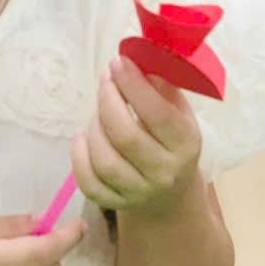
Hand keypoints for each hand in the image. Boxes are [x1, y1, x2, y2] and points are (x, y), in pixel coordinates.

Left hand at [71, 56, 202, 217]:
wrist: (171, 194)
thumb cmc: (172, 141)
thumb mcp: (179, 113)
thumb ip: (162, 88)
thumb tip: (138, 61)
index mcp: (185, 144)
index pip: (157, 114)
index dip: (133, 85)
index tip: (118, 62)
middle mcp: (165, 172)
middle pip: (126, 136)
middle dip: (108, 101)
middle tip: (105, 81)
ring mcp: (139, 192)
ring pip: (105, 160)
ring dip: (94, 127)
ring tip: (98, 111)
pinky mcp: (116, 204)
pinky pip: (89, 183)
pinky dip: (79, 157)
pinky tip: (82, 137)